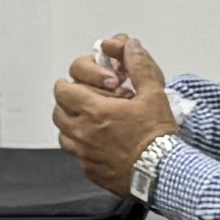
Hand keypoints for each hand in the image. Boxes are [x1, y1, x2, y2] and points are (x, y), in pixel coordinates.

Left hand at [50, 40, 177, 191]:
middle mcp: (83, 133)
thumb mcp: (153, 94)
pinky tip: (99, 144)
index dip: (68, 84)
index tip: (74, 83)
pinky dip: (82, 147)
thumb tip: (131, 48)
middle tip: (81, 100)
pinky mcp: (90, 171)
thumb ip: (139, 67)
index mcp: (94, 110)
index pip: (63, 91)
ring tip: (89, 122)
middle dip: (67, 103)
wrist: (161, 172)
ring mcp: (84, 154)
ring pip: (63, 135)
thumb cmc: (157, 137)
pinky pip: (76, 156)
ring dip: (71, 126)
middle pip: (58, 112)